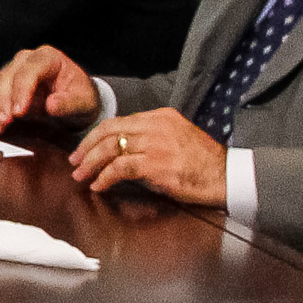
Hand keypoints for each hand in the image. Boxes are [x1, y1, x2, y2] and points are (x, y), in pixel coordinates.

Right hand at [0, 45, 99, 132]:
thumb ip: (69, 103)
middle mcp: (26, 60)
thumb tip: (52, 104)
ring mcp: (11, 71)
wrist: (73, 102)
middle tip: (5, 121)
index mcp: (48, 57)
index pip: (29, 71)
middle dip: (3, 101)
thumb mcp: (83, 102)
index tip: (19, 112)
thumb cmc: (79, 98)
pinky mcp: (2, 86)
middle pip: (6, 77)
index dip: (21, 91)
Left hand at [71, 108, 228, 206]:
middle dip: (86, 148)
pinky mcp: (156, 164)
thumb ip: (151, 137)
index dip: (96, 136)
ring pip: (110, 149)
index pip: (118, 122)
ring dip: (91, 164)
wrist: (226, 176)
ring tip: (81, 176)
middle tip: (75, 162)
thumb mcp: (177, 138)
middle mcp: (156, 126)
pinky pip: (120, 168)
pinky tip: (99, 185)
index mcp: (160, 116)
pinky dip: (105, 177)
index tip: (84, 149)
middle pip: (108, 132)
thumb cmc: (203, 163)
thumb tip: (121, 151)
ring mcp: (155, 144)